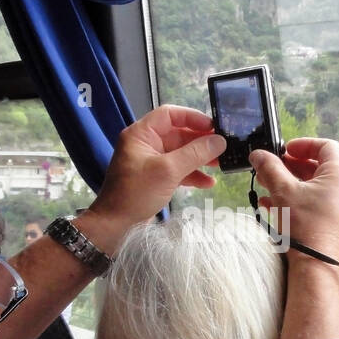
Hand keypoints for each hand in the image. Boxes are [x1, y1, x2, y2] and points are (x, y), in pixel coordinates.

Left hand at [83, 105, 224, 251]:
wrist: (116, 224)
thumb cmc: (135, 193)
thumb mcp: (168, 171)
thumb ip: (195, 154)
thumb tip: (219, 141)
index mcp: (141, 134)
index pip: (169, 114)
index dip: (192, 117)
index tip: (213, 127)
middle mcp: (145, 144)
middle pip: (178, 134)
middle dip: (201, 141)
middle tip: (223, 147)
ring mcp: (150, 161)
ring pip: (180, 153)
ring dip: (199, 159)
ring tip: (220, 164)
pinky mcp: (155, 177)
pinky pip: (177, 169)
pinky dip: (192, 175)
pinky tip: (207, 183)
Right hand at [249, 137, 338, 261]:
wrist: (315, 268)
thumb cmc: (304, 226)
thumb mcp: (283, 192)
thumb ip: (270, 168)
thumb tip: (257, 154)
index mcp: (338, 177)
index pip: (327, 147)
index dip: (305, 144)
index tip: (285, 149)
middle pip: (317, 167)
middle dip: (289, 165)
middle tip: (269, 168)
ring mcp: (338, 209)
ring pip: (311, 187)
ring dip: (287, 183)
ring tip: (265, 186)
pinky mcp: (330, 225)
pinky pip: (312, 204)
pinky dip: (293, 200)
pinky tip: (270, 206)